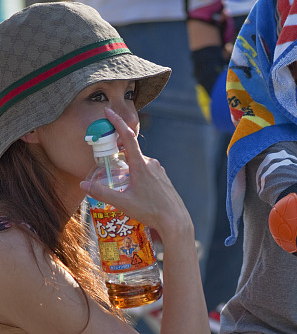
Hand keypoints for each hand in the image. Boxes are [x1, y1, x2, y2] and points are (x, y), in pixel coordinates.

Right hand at [80, 109, 193, 243]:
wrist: (175, 221)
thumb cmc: (151, 211)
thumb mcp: (122, 203)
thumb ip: (102, 193)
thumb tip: (83, 184)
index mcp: (141, 165)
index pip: (127, 137)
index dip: (117, 122)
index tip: (108, 111)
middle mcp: (151, 164)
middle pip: (130, 153)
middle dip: (118, 154)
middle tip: (107, 160)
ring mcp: (159, 170)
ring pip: (139, 163)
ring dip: (128, 168)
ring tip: (122, 184)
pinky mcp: (164, 178)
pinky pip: (148, 171)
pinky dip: (138, 175)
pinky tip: (136, 190)